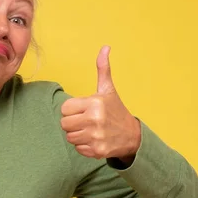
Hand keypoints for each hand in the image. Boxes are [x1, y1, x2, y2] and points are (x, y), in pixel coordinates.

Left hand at [60, 46, 140, 161]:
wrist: (132, 136)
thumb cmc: (116, 111)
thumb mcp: (108, 90)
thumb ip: (103, 69)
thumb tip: (105, 47)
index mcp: (95, 103)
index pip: (65, 108)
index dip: (72, 110)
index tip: (83, 110)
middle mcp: (95, 120)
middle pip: (64, 124)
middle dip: (73, 123)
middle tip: (85, 121)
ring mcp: (96, 136)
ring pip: (69, 137)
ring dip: (77, 135)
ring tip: (89, 130)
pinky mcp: (97, 150)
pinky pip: (77, 149)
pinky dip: (84, 146)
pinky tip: (94, 140)